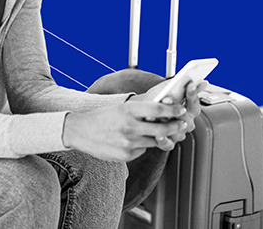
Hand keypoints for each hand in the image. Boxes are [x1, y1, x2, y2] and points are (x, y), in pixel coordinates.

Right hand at [62, 98, 189, 161]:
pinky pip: (142, 150)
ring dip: (161, 137)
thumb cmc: (102, 117)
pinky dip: (143, 146)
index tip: (182, 109)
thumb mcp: (120, 108)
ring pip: (154, 141)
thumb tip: (163, 112)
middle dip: (175, 126)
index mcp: (128, 110)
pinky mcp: (126, 155)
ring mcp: (128, 143)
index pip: (157, 109)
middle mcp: (129, 126)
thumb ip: (140, 111)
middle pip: (162, 128)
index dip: (173, 109)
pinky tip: (134, 141)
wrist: (80, 131)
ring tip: (163, 132)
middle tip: (182, 124)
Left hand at [136, 80, 207, 148]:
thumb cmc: (158, 100)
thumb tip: (201, 81)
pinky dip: (163, 140)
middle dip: (177, 109)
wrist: (142, 112)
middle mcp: (186, 123)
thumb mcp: (170, 88)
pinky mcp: (168, 143)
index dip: (193, 95)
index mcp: (189, 110)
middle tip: (168, 99)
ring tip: (160, 116)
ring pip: (178, 132)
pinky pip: (168, 144)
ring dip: (168, 124)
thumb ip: (184, 85)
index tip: (190, 86)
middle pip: (187, 119)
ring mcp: (177, 133)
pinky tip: (158, 134)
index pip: (195, 103)